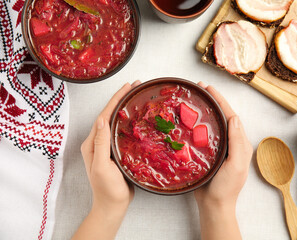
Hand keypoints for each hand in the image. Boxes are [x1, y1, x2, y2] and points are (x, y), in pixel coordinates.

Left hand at [79, 81, 139, 221]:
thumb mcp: (101, 166)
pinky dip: (129, 121)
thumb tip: (102, 120)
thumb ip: (101, 144)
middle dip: (120, 99)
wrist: (112, 205)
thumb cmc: (107, 189)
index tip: (126, 87)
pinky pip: (121, 132)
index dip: (114, 100)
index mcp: (92, 143)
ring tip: (136, 96)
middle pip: (109, 115)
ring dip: (124, 108)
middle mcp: (98, 142)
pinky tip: (137, 118)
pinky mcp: (116, 151)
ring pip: (115, 122)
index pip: (103, 116)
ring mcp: (107, 146)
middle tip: (134, 86)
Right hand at [194, 82, 252, 239]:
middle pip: (221, 116)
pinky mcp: (208, 153)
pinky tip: (188, 120)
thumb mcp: (236, 165)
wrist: (214, 205)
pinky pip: (203, 134)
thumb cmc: (226, 188)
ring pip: (212, 124)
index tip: (209, 88)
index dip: (220, 100)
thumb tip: (234, 118)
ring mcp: (218, 147)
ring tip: (193, 99)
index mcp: (239, 142)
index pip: (230, 116)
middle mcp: (230, 142)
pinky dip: (197, 124)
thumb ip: (237, 142)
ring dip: (204, 110)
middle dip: (211, 101)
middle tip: (199, 89)